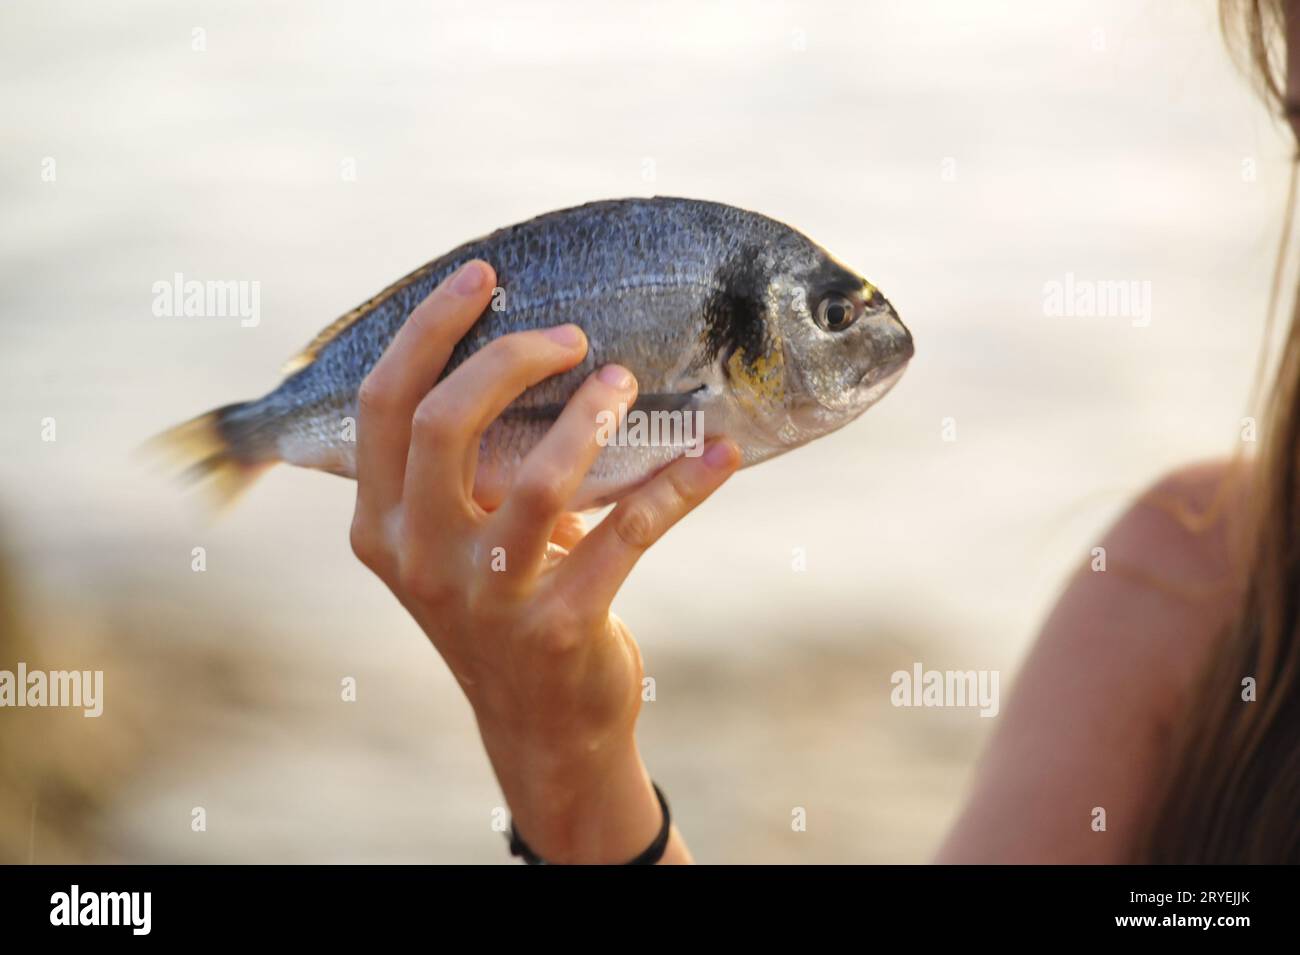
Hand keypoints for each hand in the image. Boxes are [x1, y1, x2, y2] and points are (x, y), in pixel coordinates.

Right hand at [347, 259, 740, 862]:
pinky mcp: (560, 628)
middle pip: (445, 423)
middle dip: (509, 356)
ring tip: (626, 382)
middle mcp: (421, 561)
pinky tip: (719, 455)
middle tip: (572, 335)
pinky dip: (680, 485)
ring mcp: (488, 599)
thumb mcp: (455, 541)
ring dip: (595, 416)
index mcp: (382, 527)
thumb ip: (462, 467)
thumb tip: (519, 348)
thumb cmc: (501, 606)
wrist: (540, 727)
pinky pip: (629, 533)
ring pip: (541, 478)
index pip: (383, 406)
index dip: (429, 329)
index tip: (482, 276)